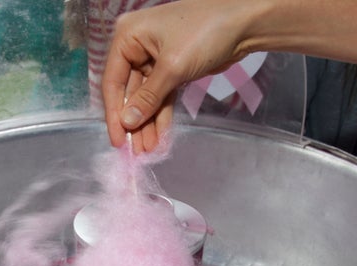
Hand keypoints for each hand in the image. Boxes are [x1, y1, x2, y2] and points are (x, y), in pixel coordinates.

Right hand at [101, 0, 254, 152]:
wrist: (244, 23)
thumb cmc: (206, 32)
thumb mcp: (173, 67)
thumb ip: (148, 97)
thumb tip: (127, 122)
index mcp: (128, 37)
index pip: (112, 81)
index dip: (114, 113)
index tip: (118, 140)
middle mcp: (136, 46)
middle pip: (129, 92)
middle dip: (134, 122)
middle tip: (134, 151)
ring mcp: (154, 58)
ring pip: (146, 97)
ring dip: (147, 123)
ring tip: (148, 149)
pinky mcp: (172, 69)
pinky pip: (161, 96)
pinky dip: (161, 115)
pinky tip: (160, 136)